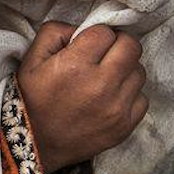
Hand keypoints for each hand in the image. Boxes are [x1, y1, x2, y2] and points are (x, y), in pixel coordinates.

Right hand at [15, 21, 147, 173]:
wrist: (33, 145)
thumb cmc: (30, 99)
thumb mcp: (31, 58)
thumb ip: (56, 32)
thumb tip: (82, 28)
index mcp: (76, 66)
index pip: (106, 32)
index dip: (96, 34)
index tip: (87, 44)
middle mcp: (101, 86)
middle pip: (132, 47)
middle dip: (118, 45)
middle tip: (103, 55)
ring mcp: (116, 109)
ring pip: (140, 71)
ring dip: (125, 70)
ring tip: (106, 78)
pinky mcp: (124, 127)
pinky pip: (143, 99)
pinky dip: (130, 95)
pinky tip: (111, 98)